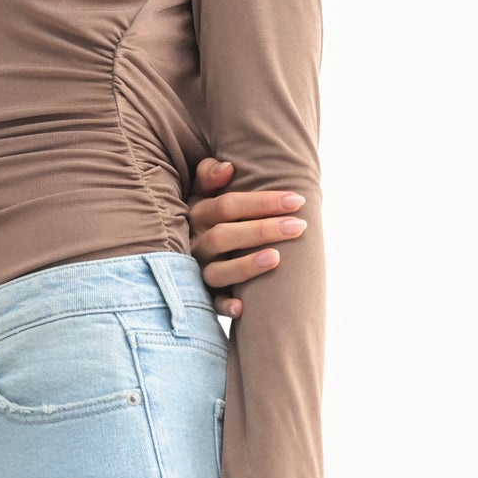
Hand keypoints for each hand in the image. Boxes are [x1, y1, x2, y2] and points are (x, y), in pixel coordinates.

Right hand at [187, 157, 306, 316]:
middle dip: (263, 230)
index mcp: (197, 213)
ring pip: (217, 271)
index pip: (227, 206)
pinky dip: (224, 306)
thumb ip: (209, 174)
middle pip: (224, 236)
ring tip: (276, 258)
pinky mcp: (201, 294)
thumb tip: (228, 168)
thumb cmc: (208, 214)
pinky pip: (210, 304)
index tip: (297, 201)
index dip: (263, 202)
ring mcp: (197, 270)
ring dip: (246, 265)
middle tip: (298, 226)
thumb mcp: (202, 192)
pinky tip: (243, 309)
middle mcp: (195, 242)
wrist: (178, 246)